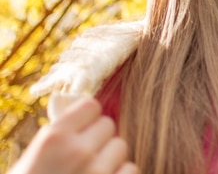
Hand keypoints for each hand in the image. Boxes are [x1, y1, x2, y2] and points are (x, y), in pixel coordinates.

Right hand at [8, 97, 137, 173]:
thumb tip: (80, 117)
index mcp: (54, 138)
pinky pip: (130, 170)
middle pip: (108, 126)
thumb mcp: (31, 160)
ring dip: (111, 159)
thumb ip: (57, 138)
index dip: (87, 119)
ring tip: (93, 173)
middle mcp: (79, 150)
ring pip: (121, 147)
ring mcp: (99, 172)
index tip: (82, 130)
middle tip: (85, 157)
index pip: (91, 106)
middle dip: (99, 140)